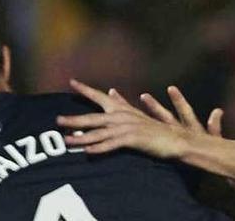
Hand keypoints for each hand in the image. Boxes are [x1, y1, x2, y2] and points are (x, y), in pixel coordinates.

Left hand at [58, 79, 216, 157]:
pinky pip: (112, 145)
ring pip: (99, 132)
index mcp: (123, 109)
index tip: (72, 82)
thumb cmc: (157, 129)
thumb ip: (122, 103)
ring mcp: (127, 127)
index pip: (101, 97)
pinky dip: (99, 148)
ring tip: (67, 140)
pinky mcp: (133, 140)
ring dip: (81, 137)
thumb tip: (112, 91)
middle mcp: (122, 116)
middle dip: (74, 119)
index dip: (86, 90)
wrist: (177, 139)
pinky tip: (88, 151)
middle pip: (93, 117)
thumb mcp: (138, 113)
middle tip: (57, 120)